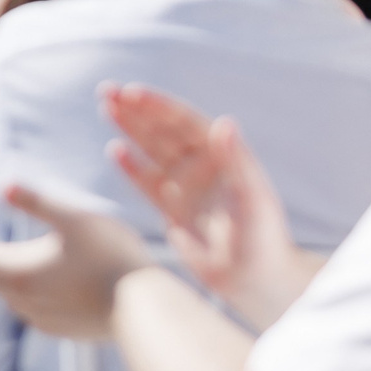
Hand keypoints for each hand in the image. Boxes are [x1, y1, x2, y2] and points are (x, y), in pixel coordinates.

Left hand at [0, 183, 154, 340]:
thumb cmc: (110, 256)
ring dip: (3, 280)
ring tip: (9, 262)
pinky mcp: (63, 330)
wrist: (144, 306)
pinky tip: (41, 288)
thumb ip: (35, 201)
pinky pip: (32, 313)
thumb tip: (2, 185)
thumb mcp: (73, 218)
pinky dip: (26, 297)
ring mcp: (43, 319)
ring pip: (10, 298)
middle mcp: (23, 300)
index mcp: (17, 271)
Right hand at [104, 84, 316, 328]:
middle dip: (136, 110)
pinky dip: (131, 167)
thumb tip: (224, 122)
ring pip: (151, 150)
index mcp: (221, 155)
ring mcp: (186, 188)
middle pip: (163, 130)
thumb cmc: (264, 236)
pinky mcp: (174, 211)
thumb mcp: (254, 196)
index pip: (183, 122)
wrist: (257, 280)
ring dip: (129, 129)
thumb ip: (237, 159)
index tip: (131, 93)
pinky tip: (115, 150)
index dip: (158, 106)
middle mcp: (201, 166)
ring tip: (106, 107)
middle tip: (107, 91)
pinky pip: (147, 183)